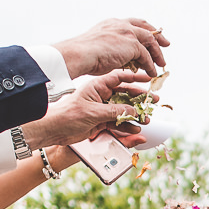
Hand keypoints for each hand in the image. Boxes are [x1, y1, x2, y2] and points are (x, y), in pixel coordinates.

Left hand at [19, 70, 153, 149]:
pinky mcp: (101, 122)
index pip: (119, 78)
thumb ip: (115, 111)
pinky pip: (118, 123)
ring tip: (147, 120)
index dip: (135, 77)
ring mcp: (102, 109)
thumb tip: (133, 111)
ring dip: (135, 115)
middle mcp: (101, 96)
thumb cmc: (69, 116)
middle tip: (154, 101)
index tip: (148, 78)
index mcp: (97, 86)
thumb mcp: (93, 112)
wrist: (54, 131)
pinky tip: (136, 131)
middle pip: (125, 95)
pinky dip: (127, 127)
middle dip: (140, 99)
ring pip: (124, 111)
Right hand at [54, 18, 167, 78]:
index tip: (153, 34)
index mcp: (112, 23)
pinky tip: (152, 72)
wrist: (80, 54)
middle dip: (158, 36)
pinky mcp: (132, 44)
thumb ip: (112, 48)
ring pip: (149, 41)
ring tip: (161, 64)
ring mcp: (127, 32)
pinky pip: (146, 55)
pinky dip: (150, 65)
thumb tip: (120, 59)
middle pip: (146, 27)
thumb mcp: (99, 47)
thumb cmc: (83, 55)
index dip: (145, 29)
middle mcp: (121, 24)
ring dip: (157, 53)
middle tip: (166, 44)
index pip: (133, 23)